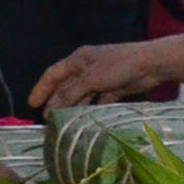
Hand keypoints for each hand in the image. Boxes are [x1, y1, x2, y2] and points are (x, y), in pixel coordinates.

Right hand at [29, 35, 183, 107]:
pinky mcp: (114, 88)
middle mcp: (87, 68)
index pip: (53, 74)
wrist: (152, 65)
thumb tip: (52, 108)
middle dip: (57, 102)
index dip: (41, 89)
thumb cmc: (119, 66)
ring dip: (73, 108)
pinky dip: (91, 109)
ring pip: (82, 95)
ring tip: (63, 124)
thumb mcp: (90, 79)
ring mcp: (101, 79)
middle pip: (67, 87)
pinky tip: (84, 121)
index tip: (32, 105)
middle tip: (47, 120)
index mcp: (78, 60)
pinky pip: (98, 101)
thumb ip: (71, 93)